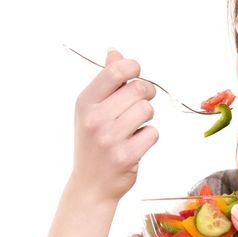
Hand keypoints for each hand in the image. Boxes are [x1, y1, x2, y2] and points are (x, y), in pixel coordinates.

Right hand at [71, 49, 158, 201]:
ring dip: (146, 118)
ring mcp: (109, 138)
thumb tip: (114, 52)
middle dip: (146, 93)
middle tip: (141, 102)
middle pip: (138, 89)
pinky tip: (135, 145)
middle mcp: (94, 118)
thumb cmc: (94, 142)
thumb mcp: (92, 109)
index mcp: (85, 102)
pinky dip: (148, 137)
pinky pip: (152, 133)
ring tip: (133, 127)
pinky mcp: (125, 156)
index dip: (133, 68)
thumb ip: (106, 80)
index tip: (136, 75)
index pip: (115, 71)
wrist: (90, 185)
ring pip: (147, 110)